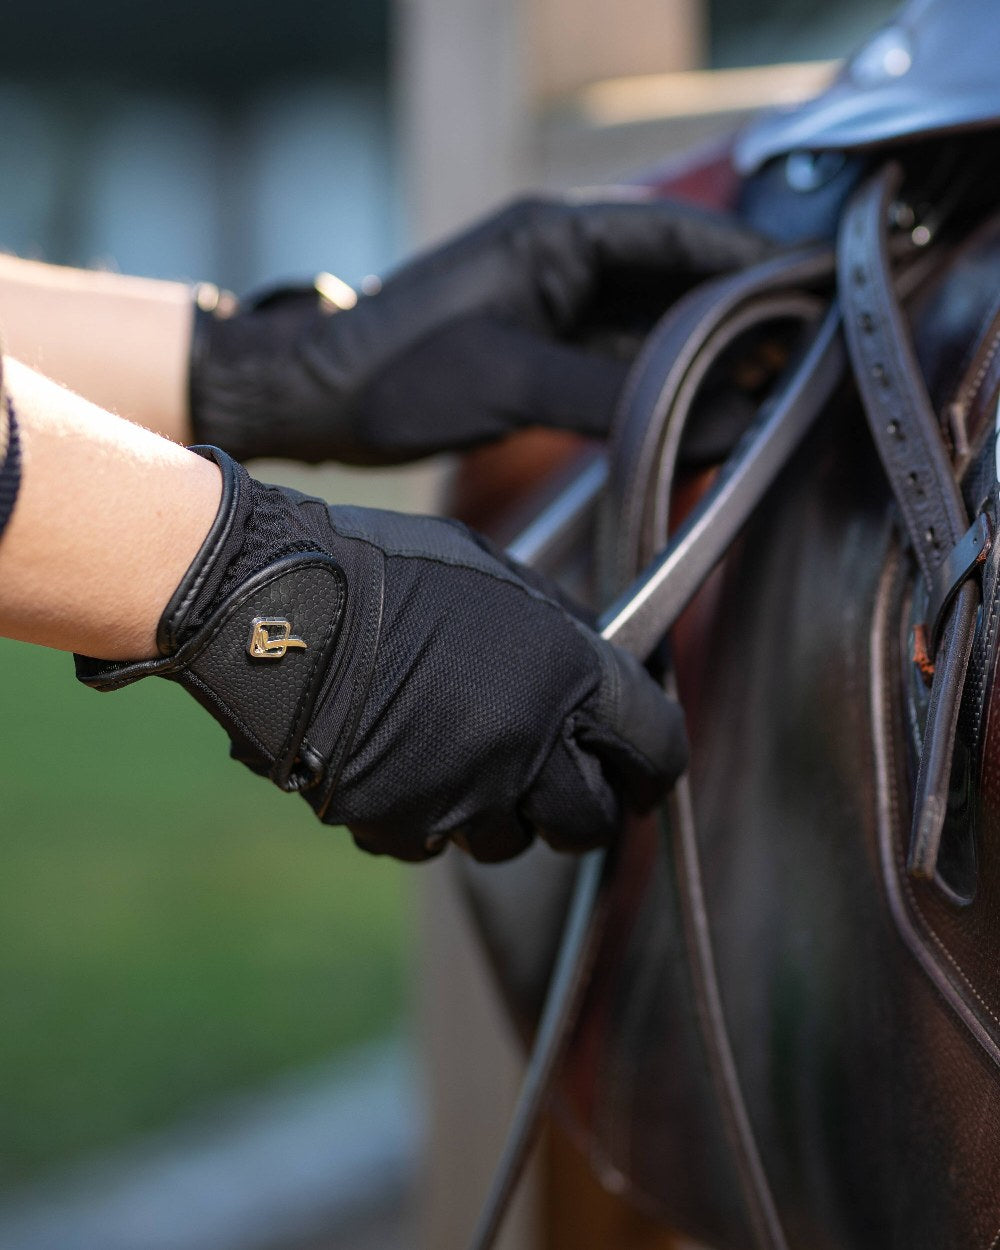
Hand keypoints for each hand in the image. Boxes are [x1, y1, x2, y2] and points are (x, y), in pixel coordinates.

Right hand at [76, 447, 686, 861]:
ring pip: (506, 841)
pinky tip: (399, 766)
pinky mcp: (395, 822)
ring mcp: (459, 793)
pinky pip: (429, 841)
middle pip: (589, 823)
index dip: (655, 768)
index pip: (656, 750)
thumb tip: (594, 668)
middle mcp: (526, 745)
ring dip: (495, 813)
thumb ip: (558, 633)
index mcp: (566, 675)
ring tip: (458, 762)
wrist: (276, 602)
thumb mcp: (497, 574)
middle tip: (557, 789)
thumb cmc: (387, 570)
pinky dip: (422, 815)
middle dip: (580, 811)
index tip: (641, 776)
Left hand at [189, 195, 769, 464]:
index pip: (678, 237)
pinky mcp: (542, 347)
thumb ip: (617, 398)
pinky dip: (663, 386)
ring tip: (765, 393)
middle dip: (738, 318)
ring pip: (654, 325)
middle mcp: (564, 259)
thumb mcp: (511, 379)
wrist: (324, 399)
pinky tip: (700, 413)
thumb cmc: (400, 374)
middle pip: (675, 280)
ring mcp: (554, 304)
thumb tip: (719, 418)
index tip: (811, 295)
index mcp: (557, 235)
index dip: (749, 265)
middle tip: (798, 359)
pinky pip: (622, 361)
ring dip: (705, 358)